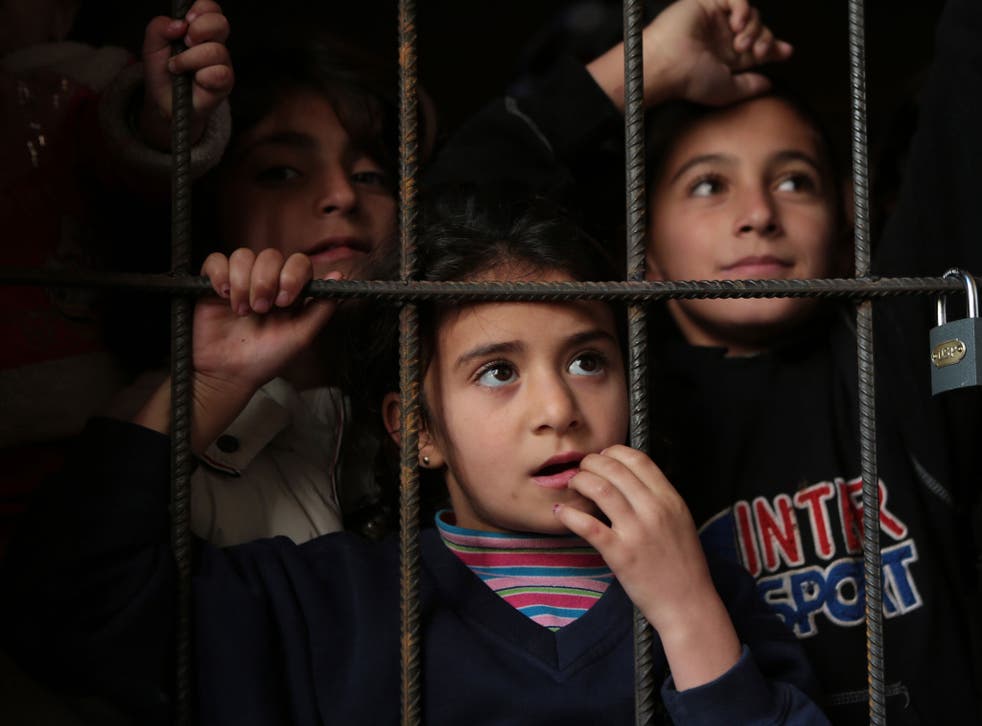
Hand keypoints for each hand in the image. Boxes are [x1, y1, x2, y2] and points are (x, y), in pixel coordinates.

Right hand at [132, 249, 338, 453]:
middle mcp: (266, 281)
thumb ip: (322, 307)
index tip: (285, 301)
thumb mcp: (302, 335)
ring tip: (241, 311)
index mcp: (289, 290)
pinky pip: (215, 260)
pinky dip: (219, 274)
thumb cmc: (267, 358)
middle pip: (270, 255)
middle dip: (265, 281)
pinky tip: (223, 295)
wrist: (229, 374)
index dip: (293, 274)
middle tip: (261, 310)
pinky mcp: (213, 283)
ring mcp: (239, 280)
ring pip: (243, 255)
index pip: (298, 262)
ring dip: (243, 282)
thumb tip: (340, 275)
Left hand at [141, 0, 232, 149]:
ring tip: (178, 68)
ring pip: (217, 51)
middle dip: (200, 29)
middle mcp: (214, 43)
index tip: (187, 21)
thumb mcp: (152, 45)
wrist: (163, 103)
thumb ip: (159, 27)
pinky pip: (221, 73)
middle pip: (221, 23)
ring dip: (191, 59)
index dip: (202, 9)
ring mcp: (222, 63)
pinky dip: (203, 76)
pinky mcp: (225, 83)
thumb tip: (179, 24)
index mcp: (200, 29)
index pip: (211, 9)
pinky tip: (196, 81)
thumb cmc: (162, 72)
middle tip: (186, 42)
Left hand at [554, 445, 741, 688]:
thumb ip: (658, 499)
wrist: (688, 604)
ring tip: (573, 485)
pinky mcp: (620, 554)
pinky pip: (588, 525)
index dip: (615, 452)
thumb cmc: (683, 564)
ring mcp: (636, 531)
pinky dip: (569, 514)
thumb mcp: (680, 521)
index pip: (639, 460)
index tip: (603, 456)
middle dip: (591, 462)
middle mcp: (654, 510)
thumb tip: (628, 480)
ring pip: (600, 489)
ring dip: (580, 481)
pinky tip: (560, 511)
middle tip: (582, 469)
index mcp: (670, 500)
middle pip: (614, 469)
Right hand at [587, 0, 791, 110]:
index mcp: (728, 57)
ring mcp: (716, 20)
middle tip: (758, 52)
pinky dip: (743, 9)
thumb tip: (770, 84)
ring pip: (751, 13)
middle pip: (759, 28)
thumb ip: (750, 87)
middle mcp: (723, 37)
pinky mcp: (707, 4)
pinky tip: (737, 25)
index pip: (757, 47)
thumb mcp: (728, 90)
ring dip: (754, 27)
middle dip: (766, 39)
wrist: (668, 64)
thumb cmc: (691, 81)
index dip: (775, 47)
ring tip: (741, 43)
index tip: (787, 52)